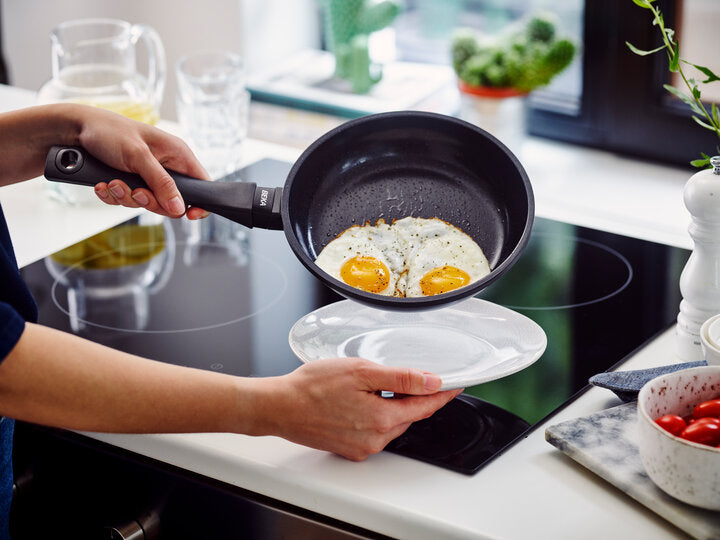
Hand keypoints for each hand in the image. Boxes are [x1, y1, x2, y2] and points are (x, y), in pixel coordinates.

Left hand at [76, 105, 209, 218]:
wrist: (77, 129)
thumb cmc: (110, 131)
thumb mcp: (138, 156)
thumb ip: (161, 183)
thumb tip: (180, 208)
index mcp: (177, 155)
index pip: (202, 184)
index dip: (199, 203)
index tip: (189, 215)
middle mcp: (166, 167)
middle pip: (173, 201)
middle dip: (150, 201)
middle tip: (135, 191)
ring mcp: (149, 176)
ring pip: (149, 204)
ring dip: (127, 197)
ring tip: (113, 182)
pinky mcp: (132, 182)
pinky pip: (130, 201)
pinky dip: (115, 196)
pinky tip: (105, 184)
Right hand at [257, 358, 462, 460]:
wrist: (279, 406)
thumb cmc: (313, 386)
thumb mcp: (362, 372)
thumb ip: (401, 378)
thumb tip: (431, 381)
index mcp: (383, 419)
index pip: (425, 406)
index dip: (442, 394)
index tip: (455, 385)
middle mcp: (376, 439)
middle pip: (409, 415)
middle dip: (413, 396)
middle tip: (406, 375)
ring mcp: (362, 447)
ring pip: (391, 423)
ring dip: (392, 405)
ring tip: (371, 385)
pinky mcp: (350, 449)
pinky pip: (374, 431)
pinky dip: (375, 415)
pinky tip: (359, 400)